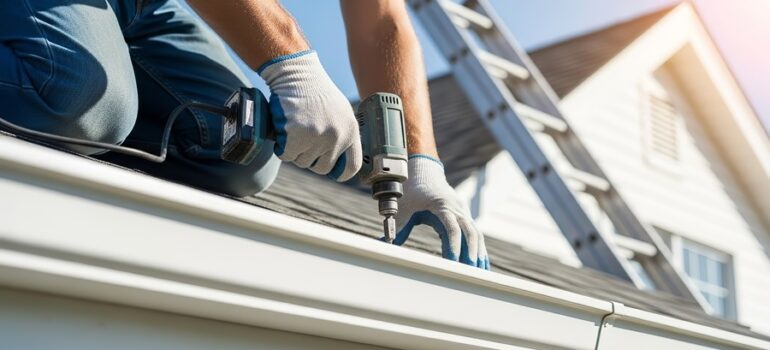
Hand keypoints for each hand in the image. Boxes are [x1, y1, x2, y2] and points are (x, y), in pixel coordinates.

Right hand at [259, 50, 361, 180]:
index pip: (352, 166)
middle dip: (310, 159)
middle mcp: (337, 137)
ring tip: (294, 129)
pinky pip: (286, 155)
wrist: (297, 73)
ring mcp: (316, 137)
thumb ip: (343, 135)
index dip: (340, 173)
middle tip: (302, 142)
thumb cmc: (315, 91)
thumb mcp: (341, 112)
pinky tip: (283, 131)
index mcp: (351, 131)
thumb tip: (341, 161)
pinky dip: (281, 147)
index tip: (331, 172)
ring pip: (302, 162)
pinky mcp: (296, 135)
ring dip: (295, 150)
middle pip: (322, 168)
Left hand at [394, 155, 489, 269]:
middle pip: (471, 233)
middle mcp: (457, 209)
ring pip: (477, 235)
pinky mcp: (465, 218)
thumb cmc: (412, 192)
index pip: (452, 229)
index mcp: (442, 206)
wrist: (425, 173)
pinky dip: (480, 250)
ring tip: (480, 276)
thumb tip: (382, 244)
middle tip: (470, 275)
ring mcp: (463, 213)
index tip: (453, 264)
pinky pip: (476, 235)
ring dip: (480, 254)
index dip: (453, 247)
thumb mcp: (403, 208)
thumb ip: (396, 226)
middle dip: (472, 254)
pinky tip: (482, 266)